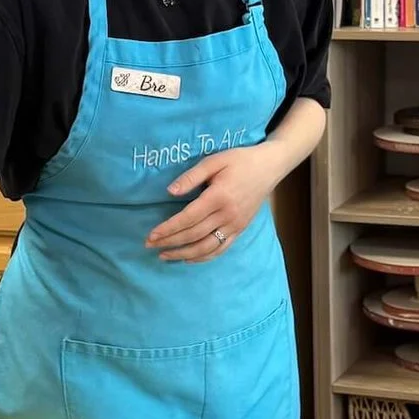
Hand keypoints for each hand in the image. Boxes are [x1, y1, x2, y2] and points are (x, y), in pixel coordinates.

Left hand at [147, 143, 280, 262]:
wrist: (269, 168)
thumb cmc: (239, 160)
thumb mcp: (214, 161)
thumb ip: (191, 176)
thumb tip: (169, 192)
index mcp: (218, 196)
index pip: (188, 218)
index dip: (168, 228)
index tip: (151, 235)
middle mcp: (227, 215)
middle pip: (193, 235)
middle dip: (170, 242)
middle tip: (149, 245)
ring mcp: (235, 225)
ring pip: (206, 247)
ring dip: (183, 254)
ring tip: (164, 255)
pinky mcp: (240, 230)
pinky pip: (220, 249)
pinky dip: (203, 257)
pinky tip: (188, 258)